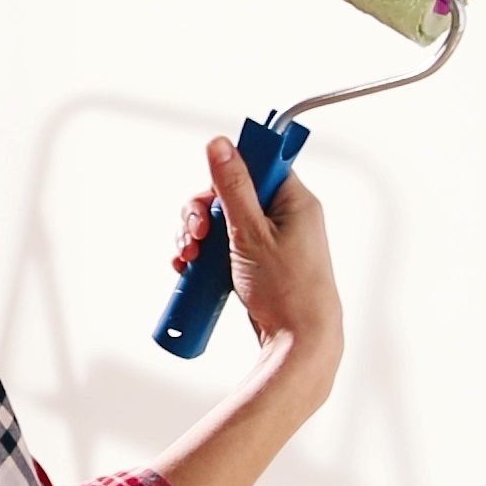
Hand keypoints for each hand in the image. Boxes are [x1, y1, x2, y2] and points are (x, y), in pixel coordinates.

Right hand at [170, 137, 340, 355]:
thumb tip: (220, 143)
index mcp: (294, 202)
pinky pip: (223, 248)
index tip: (210, 195)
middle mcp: (284, 218)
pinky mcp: (257, 264)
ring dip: (197, 236)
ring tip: (187, 258)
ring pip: (222, 223)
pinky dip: (203, 255)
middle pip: (230, 195)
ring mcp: (270, 242)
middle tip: (194, 235)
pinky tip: (188, 267)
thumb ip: (233, 186)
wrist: (299, 342)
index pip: (256, 166)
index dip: (227, 175)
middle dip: (201, 214)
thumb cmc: (287, 290)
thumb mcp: (251, 232)